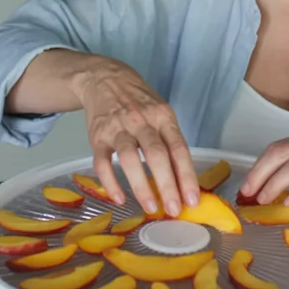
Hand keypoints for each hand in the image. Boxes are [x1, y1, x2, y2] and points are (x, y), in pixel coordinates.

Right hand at [72, 57, 200, 215]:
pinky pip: (102, 163)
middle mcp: (141, 121)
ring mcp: (117, 128)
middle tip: (174, 210)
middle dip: (167, 185)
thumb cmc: (139, 101)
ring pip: (129, 159)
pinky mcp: (97, 137)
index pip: (179, 148)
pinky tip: (119, 198)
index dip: (186, 175)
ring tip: (151, 207)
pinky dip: (110, 182)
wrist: (104, 78)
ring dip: (141, 186)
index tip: (192, 200)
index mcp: (163, 117)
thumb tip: (182, 181)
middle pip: (156, 155)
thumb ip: (170, 141)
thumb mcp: (160, 112)